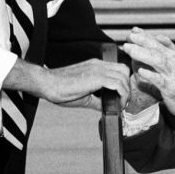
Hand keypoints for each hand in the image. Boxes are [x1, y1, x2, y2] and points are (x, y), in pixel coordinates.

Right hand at [5, 58, 129, 105]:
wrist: (47, 84)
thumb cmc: (61, 89)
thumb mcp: (84, 95)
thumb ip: (97, 100)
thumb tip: (108, 108)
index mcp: (95, 66)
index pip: (118, 69)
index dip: (123, 83)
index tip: (121, 98)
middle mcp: (98, 65)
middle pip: (124, 70)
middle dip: (127, 86)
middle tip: (122, 101)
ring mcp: (98, 69)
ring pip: (123, 76)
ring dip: (125, 92)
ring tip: (119, 105)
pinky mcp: (96, 77)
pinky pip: (118, 84)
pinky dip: (121, 95)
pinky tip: (116, 105)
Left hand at [120, 28, 174, 129]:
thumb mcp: (173, 66)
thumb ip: (161, 55)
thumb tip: (147, 42)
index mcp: (174, 57)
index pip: (159, 42)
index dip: (146, 35)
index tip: (133, 31)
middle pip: (157, 49)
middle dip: (142, 41)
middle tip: (129, 37)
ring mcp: (174, 75)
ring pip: (158, 61)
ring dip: (142, 54)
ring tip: (129, 50)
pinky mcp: (171, 89)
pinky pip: (160, 81)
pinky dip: (150, 75)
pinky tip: (140, 71)